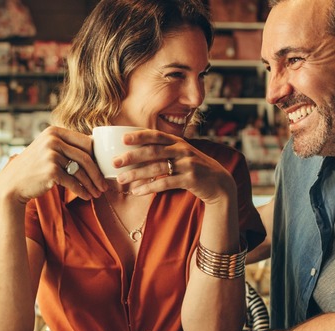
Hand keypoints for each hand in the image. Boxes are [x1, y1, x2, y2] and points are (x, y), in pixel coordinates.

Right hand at [0, 126, 107, 203]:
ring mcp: (51, 155)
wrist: (13, 183)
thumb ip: (67, 145)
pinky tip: (87, 197)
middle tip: (104, 186)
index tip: (103, 170)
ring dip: (92, 185)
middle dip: (98, 174)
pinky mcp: (51, 171)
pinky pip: (73, 182)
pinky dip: (82, 191)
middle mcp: (53, 140)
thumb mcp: (48, 149)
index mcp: (55, 131)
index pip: (86, 143)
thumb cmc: (35, 167)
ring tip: (97, 194)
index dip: (98, 158)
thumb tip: (95, 145)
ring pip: (81, 172)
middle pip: (86, 157)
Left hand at [113, 130, 234, 204]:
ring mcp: (187, 164)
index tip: (123, 138)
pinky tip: (137, 191)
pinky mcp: (190, 179)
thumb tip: (136, 154)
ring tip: (121, 180)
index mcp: (178, 142)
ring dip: (137, 174)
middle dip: (132, 156)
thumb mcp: (182, 155)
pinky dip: (149, 187)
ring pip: (157, 168)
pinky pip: (165, 183)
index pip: (156, 135)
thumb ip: (165, 151)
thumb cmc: (194, 168)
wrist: (219, 182)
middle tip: (115, 162)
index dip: (140, 136)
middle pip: (153, 151)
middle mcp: (182, 150)